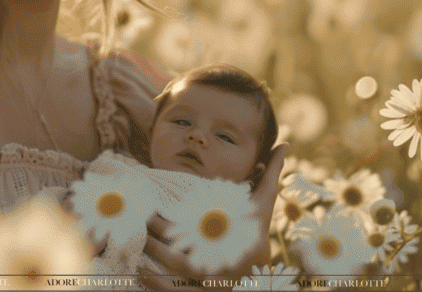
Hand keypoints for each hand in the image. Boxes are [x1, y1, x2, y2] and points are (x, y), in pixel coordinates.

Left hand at [138, 144, 288, 289]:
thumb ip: (272, 174)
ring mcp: (215, 286)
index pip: (204, 236)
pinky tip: (140, 275)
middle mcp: (224, 268)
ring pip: (177, 279)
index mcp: (236, 245)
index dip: (175, 231)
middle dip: (158, 247)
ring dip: (153, 267)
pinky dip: (157, 287)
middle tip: (138, 228)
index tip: (152, 216)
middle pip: (183, 261)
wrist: (263, 272)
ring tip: (135, 249)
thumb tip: (285, 143)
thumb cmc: (258, 229)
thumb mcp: (265, 205)